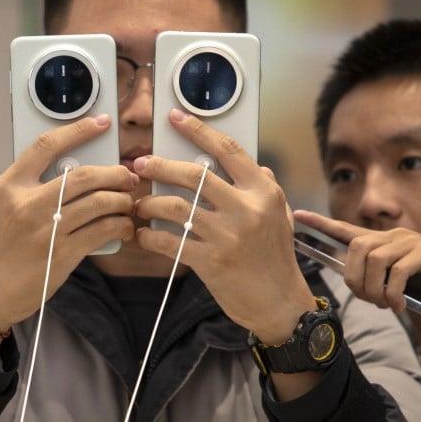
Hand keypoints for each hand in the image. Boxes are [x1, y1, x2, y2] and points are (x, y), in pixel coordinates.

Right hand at [0, 115, 137, 356]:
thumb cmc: (0, 248)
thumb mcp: (5, 207)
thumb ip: (33, 187)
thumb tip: (76, 172)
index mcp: (10, 186)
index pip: (46, 146)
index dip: (78, 130)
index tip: (101, 122)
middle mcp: (27, 203)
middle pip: (84, 175)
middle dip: (115, 173)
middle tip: (128, 177)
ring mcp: (46, 229)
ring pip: (99, 202)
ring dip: (122, 201)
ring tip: (128, 203)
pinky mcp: (62, 253)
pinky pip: (102, 230)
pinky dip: (120, 226)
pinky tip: (124, 227)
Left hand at [134, 109, 314, 343]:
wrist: (280, 303)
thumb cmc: (277, 259)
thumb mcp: (281, 216)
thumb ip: (266, 188)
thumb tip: (257, 164)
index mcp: (263, 192)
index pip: (227, 150)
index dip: (197, 130)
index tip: (175, 118)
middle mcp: (246, 209)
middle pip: (192, 175)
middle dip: (159, 166)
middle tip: (140, 166)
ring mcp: (228, 236)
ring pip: (174, 207)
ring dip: (149, 203)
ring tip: (139, 205)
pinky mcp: (211, 261)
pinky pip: (169, 240)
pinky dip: (150, 236)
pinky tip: (144, 234)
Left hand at [293, 210, 420, 313]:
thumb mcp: (393, 273)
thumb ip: (374, 276)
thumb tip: (357, 290)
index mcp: (379, 241)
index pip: (344, 228)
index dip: (321, 222)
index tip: (298, 214)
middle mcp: (390, 237)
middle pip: (357, 250)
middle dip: (356, 280)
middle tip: (369, 300)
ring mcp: (406, 243)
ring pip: (376, 261)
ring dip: (375, 289)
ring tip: (385, 304)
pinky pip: (399, 272)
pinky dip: (394, 292)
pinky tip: (398, 305)